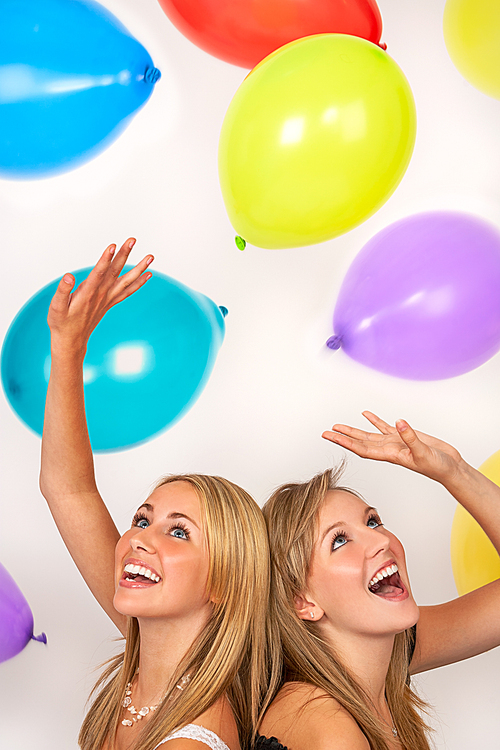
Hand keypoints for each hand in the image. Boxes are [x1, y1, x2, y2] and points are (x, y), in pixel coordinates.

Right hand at [47, 238, 152, 357]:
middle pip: (115, 272)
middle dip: (124, 255)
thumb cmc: (61, 322)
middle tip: (132, 239)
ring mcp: (107, 299)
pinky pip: (128, 291)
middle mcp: (101, 295)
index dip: (106, 259)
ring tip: (150, 257)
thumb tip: (69, 276)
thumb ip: (63, 291)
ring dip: (138, 268)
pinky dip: (138, 283)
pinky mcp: (110, 303)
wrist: (72, 340)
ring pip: (126, 281)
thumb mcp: (56, 307)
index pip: (99, 273)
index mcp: (87, 293)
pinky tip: (147, 275)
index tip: (113, 246)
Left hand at [322, 411, 464, 484]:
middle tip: (325, 432)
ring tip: (338, 425)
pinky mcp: (403, 436)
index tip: (331, 436)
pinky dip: (374, 420)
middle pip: (359, 442)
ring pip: (369, 435)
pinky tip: (366, 414)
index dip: (345, 442)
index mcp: (389, 454)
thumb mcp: (424, 452)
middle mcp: (388, 449)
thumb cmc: (437, 466)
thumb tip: (399, 423)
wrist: (449, 467)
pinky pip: (384, 427)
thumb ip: (411, 438)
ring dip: (353, 430)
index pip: (361, 448)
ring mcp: (395, 442)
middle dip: (342, 437)